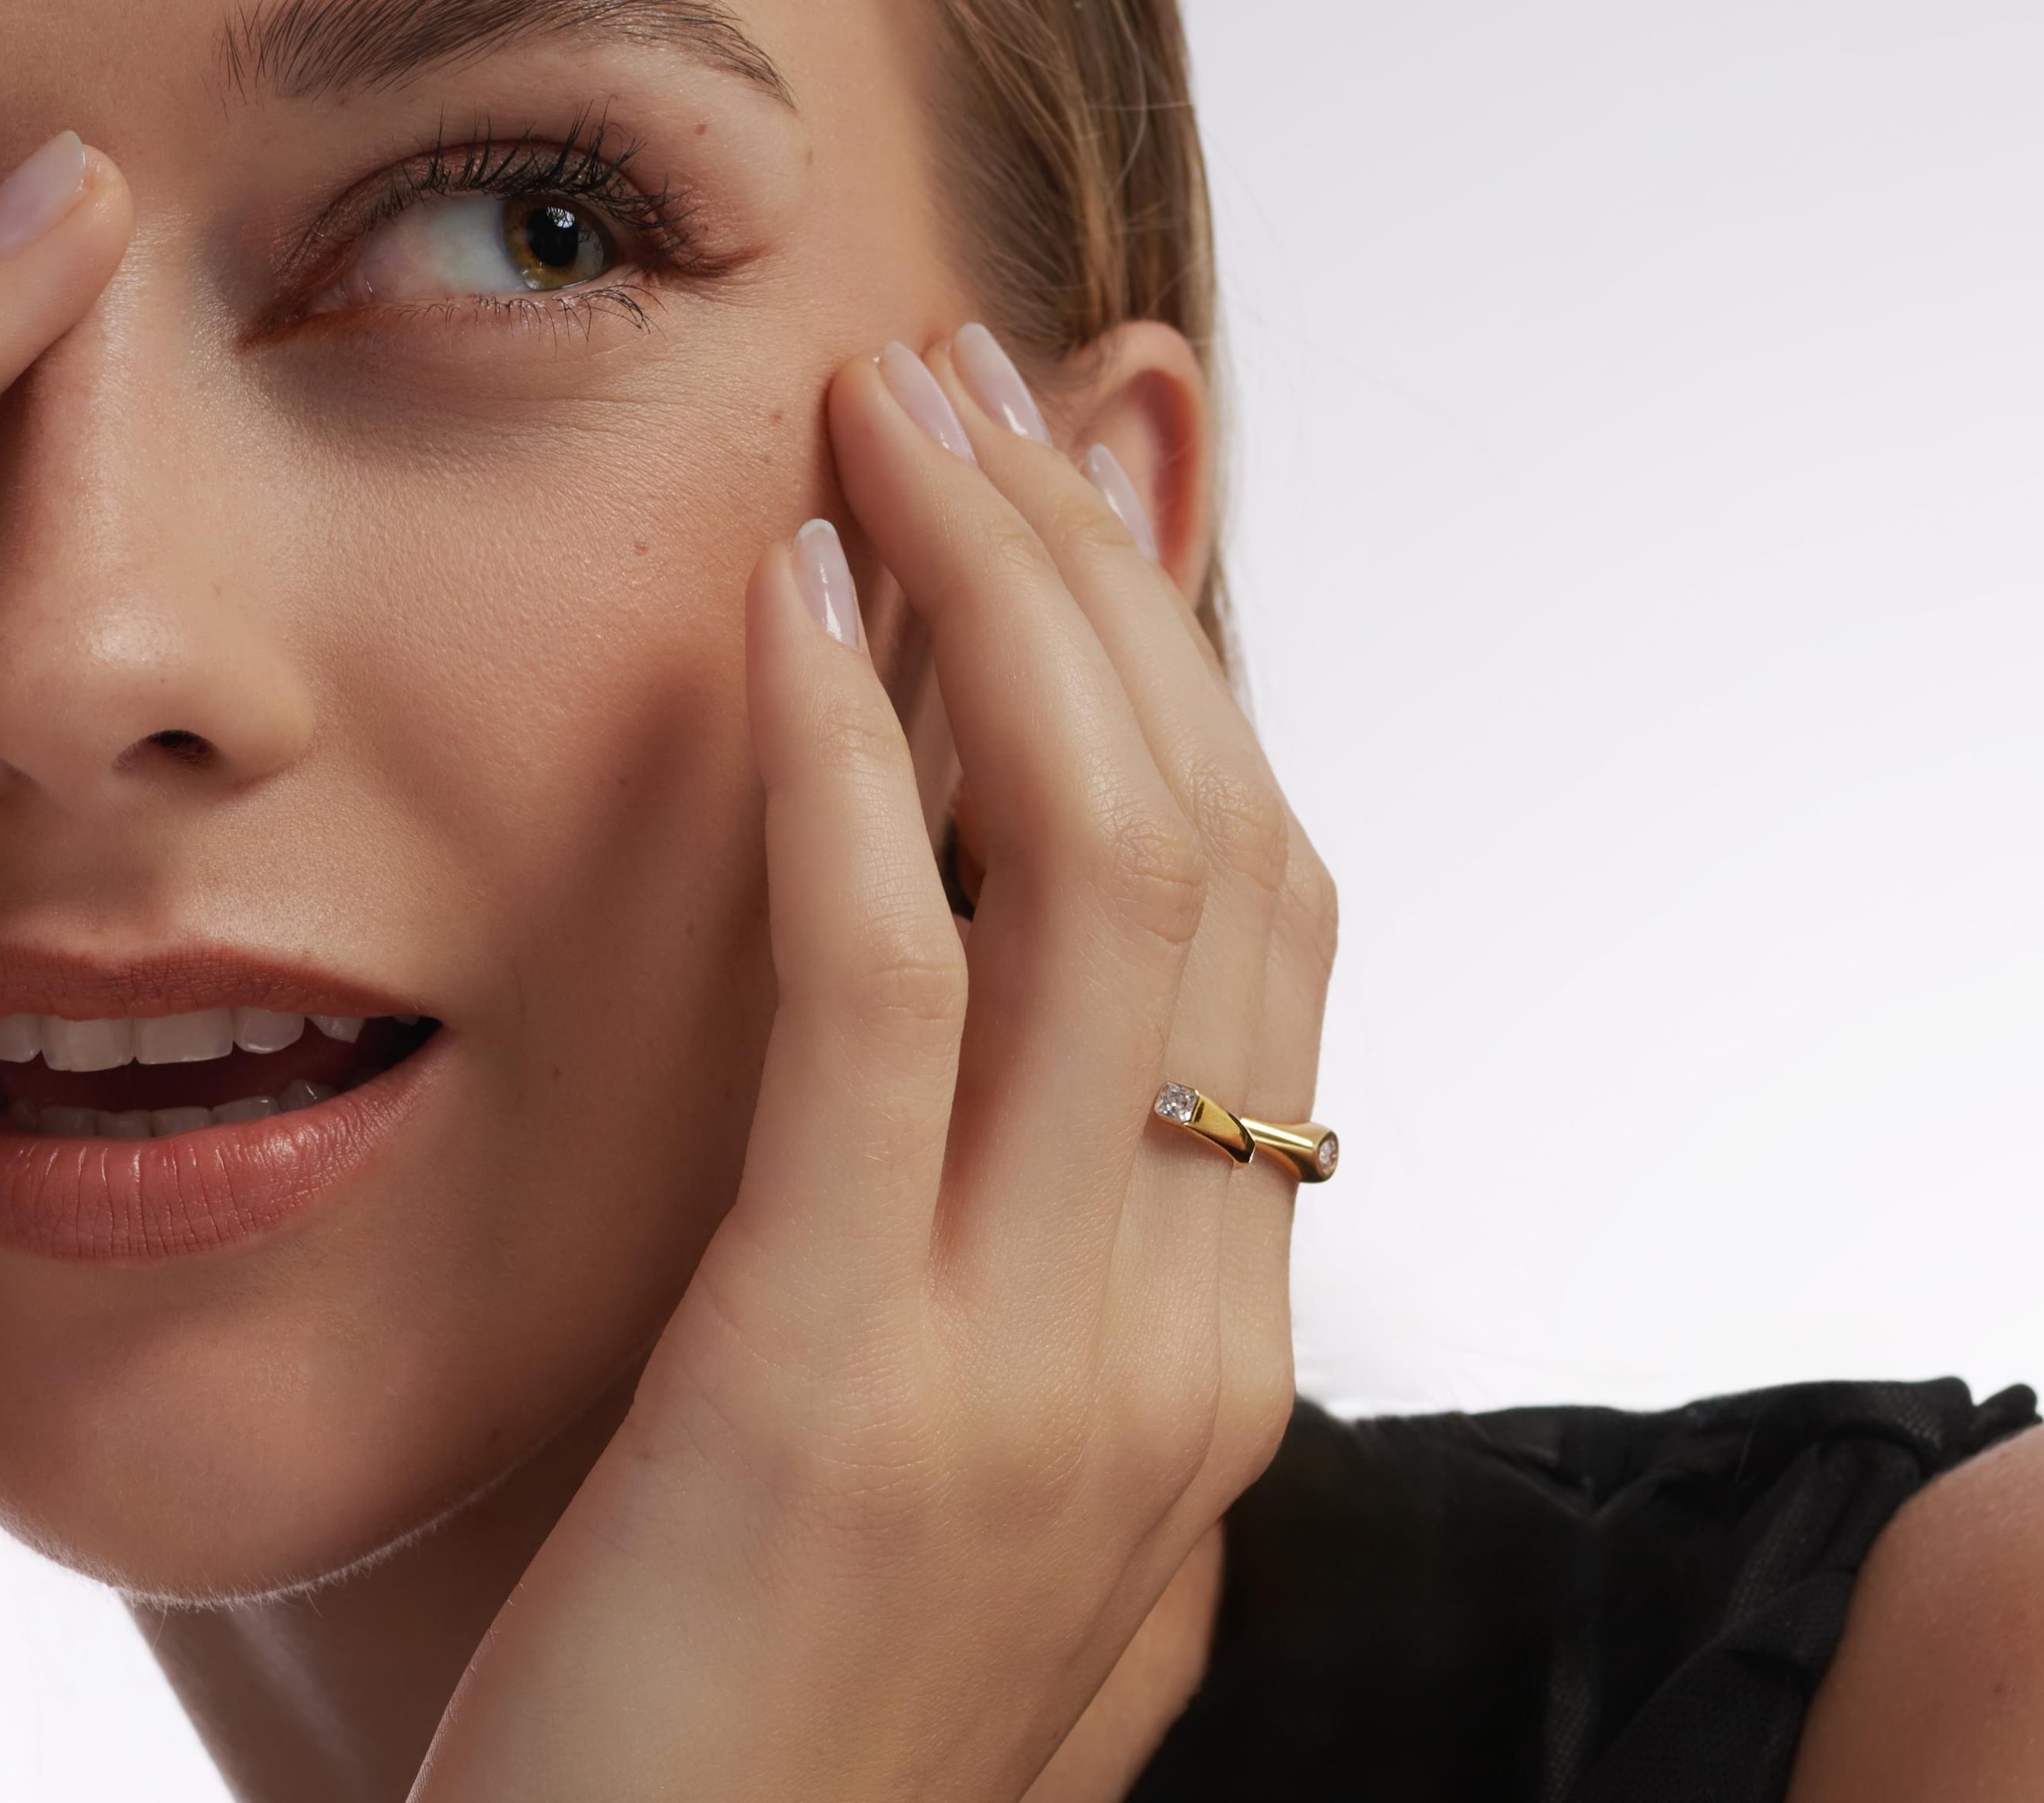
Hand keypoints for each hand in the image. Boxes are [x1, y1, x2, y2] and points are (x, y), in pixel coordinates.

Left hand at [415, 331, 1334, 1800]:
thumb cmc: (773, 1717)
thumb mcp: (981, 1480)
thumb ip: (1053, 1281)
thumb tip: (1067, 1070)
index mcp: (1223, 1341)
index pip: (1271, 910)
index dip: (1181, 659)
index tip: (1059, 481)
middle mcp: (1186, 1333)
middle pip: (1214, 841)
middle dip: (1098, 568)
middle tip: (965, 376)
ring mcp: (1036, 1368)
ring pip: (1096, 871)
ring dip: (993, 595)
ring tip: (883, 410)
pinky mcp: (828, 1383)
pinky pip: (872, 998)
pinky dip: (844, 768)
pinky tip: (774, 607)